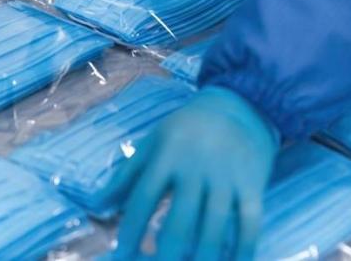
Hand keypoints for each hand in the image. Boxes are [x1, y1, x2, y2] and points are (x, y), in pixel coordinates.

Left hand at [100, 87, 279, 260]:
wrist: (239, 105)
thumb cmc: (186, 129)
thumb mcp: (153, 142)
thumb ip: (126, 174)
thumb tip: (96, 206)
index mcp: (167, 156)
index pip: (143, 198)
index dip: (131, 229)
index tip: (121, 255)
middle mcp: (197, 168)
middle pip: (180, 220)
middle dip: (166, 254)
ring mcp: (227, 178)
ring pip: (215, 226)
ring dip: (203, 257)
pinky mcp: (253, 185)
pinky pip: (249, 223)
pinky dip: (243, 250)